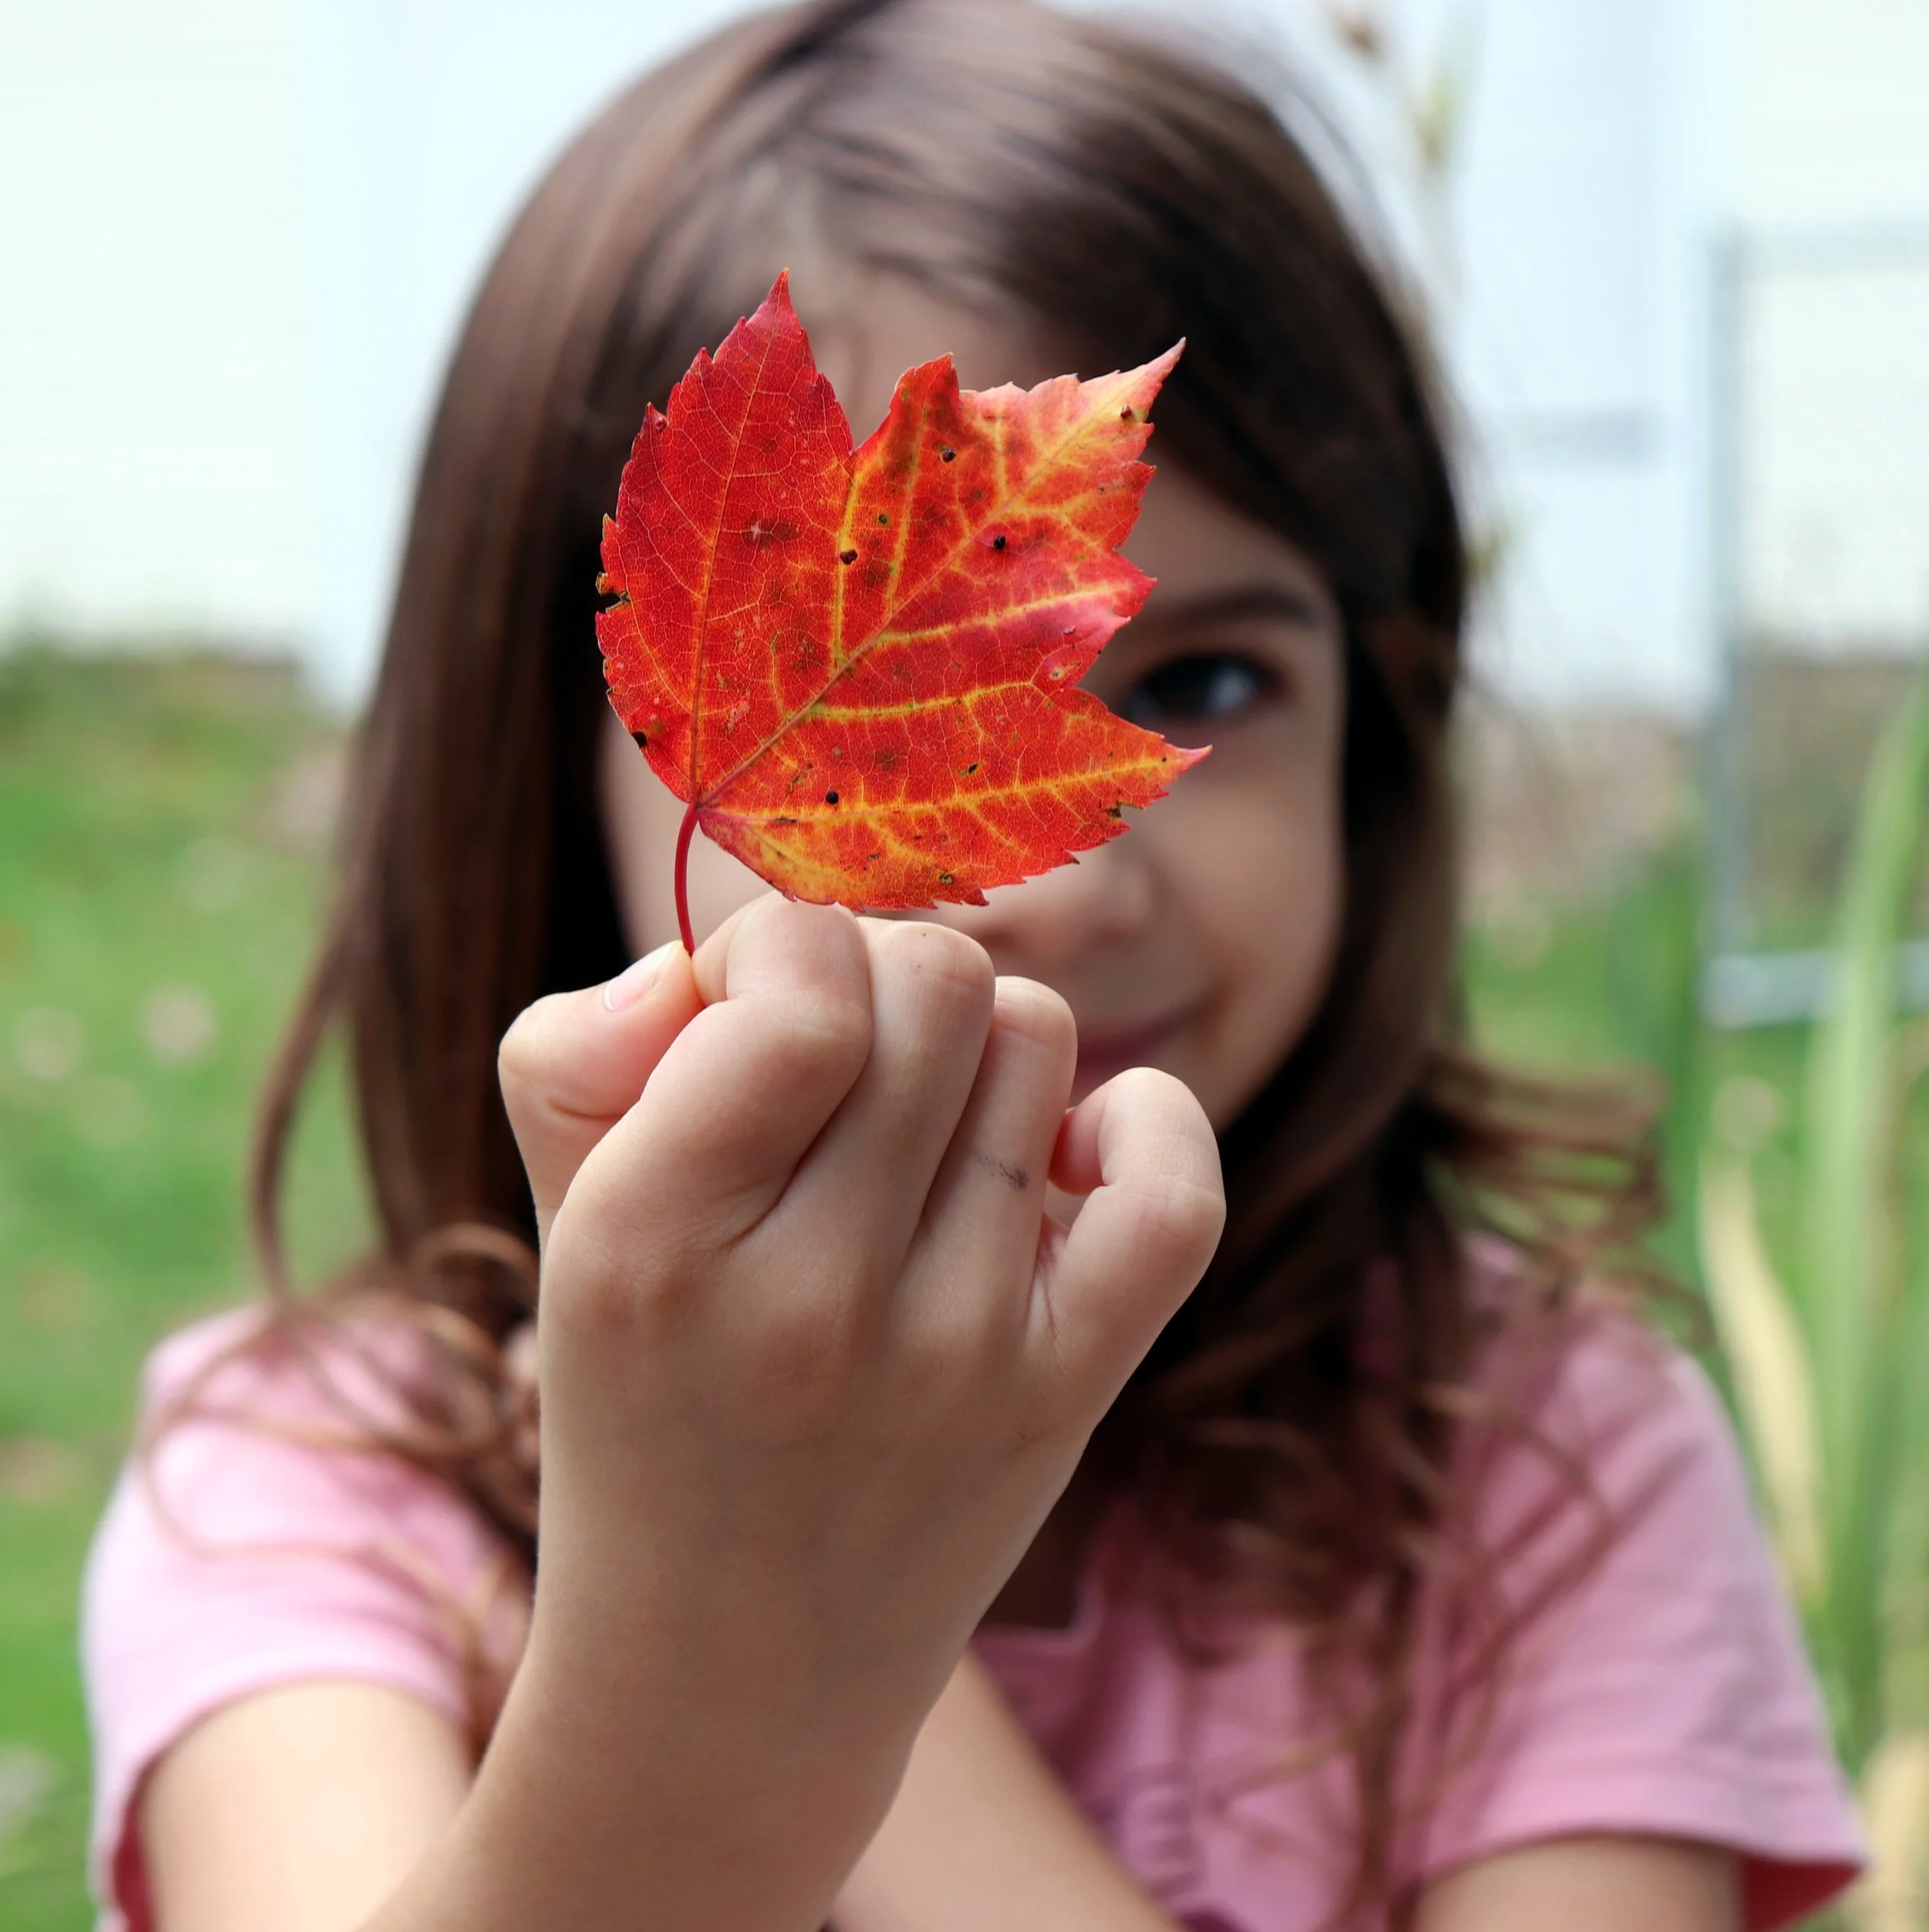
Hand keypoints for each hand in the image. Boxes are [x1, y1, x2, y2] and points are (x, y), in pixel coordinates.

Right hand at [480, 898, 1223, 1930]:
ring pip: (1035, 1045)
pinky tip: (1060, 1157)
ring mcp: (957, 1355)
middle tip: (843, 1068)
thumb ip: (591, 1048)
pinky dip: (1138, 1123)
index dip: (783, 944)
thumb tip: (720, 953)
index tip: (756, 1014)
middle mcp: (812, 1299)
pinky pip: (1171, 1187)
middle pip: (938, 982)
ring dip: (977, 1049)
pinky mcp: (1061, 1397)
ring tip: (917, 1135)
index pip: (801, 977)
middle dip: (882, 978)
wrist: (722, 1681)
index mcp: (652, 1239)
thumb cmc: (641, 1408)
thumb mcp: (562, 1232)